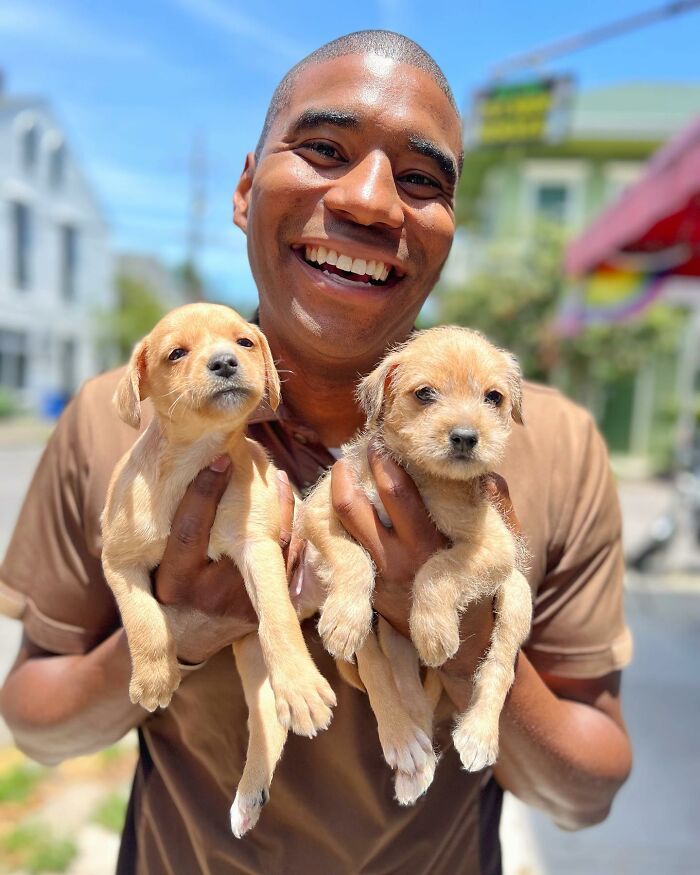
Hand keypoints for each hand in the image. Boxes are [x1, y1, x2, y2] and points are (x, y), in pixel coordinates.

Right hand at [154, 455, 295, 664]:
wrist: (188, 636)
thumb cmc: (166, 584)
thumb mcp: (152, 561)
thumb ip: (163, 524)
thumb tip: (184, 464)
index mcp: (175, 582)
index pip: (189, 530)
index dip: (204, 490)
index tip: (220, 458)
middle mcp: (210, 596)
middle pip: (244, 537)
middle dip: (260, 499)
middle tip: (265, 466)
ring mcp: (244, 605)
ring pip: (274, 548)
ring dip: (281, 509)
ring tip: (277, 478)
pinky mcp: (266, 609)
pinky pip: (288, 562)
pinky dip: (290, 531)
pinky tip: (288, 506)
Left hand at [330, 448, 520, 686]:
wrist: (462, 646)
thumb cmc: (483, 587)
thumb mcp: (499, 549)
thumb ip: (498, 509)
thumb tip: (489, 477)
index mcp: (427, 548)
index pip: (396, 494)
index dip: (385, 461)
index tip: (384, 437)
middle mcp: (394, 561)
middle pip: (352, 506)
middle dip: (349, 470)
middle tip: (355, 446)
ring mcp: (375, 575)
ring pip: (340, 525)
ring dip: (338, 493)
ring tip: (344, 468)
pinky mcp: (366, 586)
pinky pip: (343, 546)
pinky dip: (340, 520)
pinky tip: (345, 500)